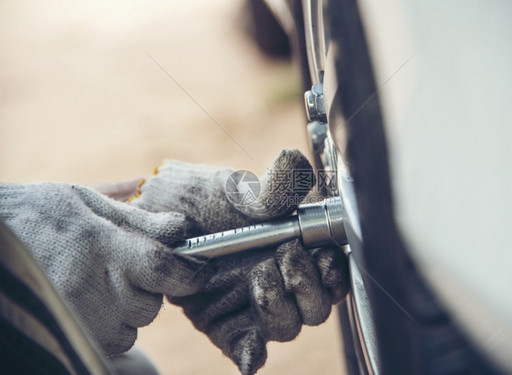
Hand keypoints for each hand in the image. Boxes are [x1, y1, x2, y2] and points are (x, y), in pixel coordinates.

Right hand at [0, 183, 215, 355]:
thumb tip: (181, 226)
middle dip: (152, 287)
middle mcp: (92, 287)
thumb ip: (139, 218)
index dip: (190, 272)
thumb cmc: (41, 214)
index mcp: (102, 247)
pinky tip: (94, 301)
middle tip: (127, 267)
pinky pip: (116, 341)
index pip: (162, 268)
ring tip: (102, 283)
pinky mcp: (73, 334)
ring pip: (136, 325)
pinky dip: (114, 325)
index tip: (202, 269)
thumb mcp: (89, 201)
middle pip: (154, 303)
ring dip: (132, 308)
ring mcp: (79, 317)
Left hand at [130, 149, 349, 373]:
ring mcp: (255, 306)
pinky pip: (246, 350)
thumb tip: (297, 165)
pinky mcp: (226, 325)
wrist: (157, 218)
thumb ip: (276, 180)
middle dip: (307, 286)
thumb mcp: (240, 187)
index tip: (322, 255)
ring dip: (279, 306)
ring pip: (288, 327)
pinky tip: (249, 358)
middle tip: (284, 256)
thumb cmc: (203, 198)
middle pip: (316, 309)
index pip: (333, 274)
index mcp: (297, 250)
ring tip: (260, 274)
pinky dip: (252, 357)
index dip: (334, 272)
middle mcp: (282, 283)